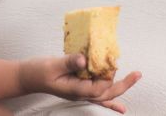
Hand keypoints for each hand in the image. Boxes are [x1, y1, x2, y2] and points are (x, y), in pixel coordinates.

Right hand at [19, 54, 140, 113]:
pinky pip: (97, 96)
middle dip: (123, 85)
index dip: (109, 79)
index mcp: (75, 90)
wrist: (28, 77)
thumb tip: (84, 59)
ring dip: (118, 88)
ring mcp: (80, 92)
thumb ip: (69, 62)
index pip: (98, 89)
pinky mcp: (78, 87)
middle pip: (106, 94)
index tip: (116, 64)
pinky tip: (120, 107)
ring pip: (103, 95)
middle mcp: (80, 94)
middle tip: (138, 74)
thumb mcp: (53, 65)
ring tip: (133, 79)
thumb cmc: (39, 71)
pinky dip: (109, 100)